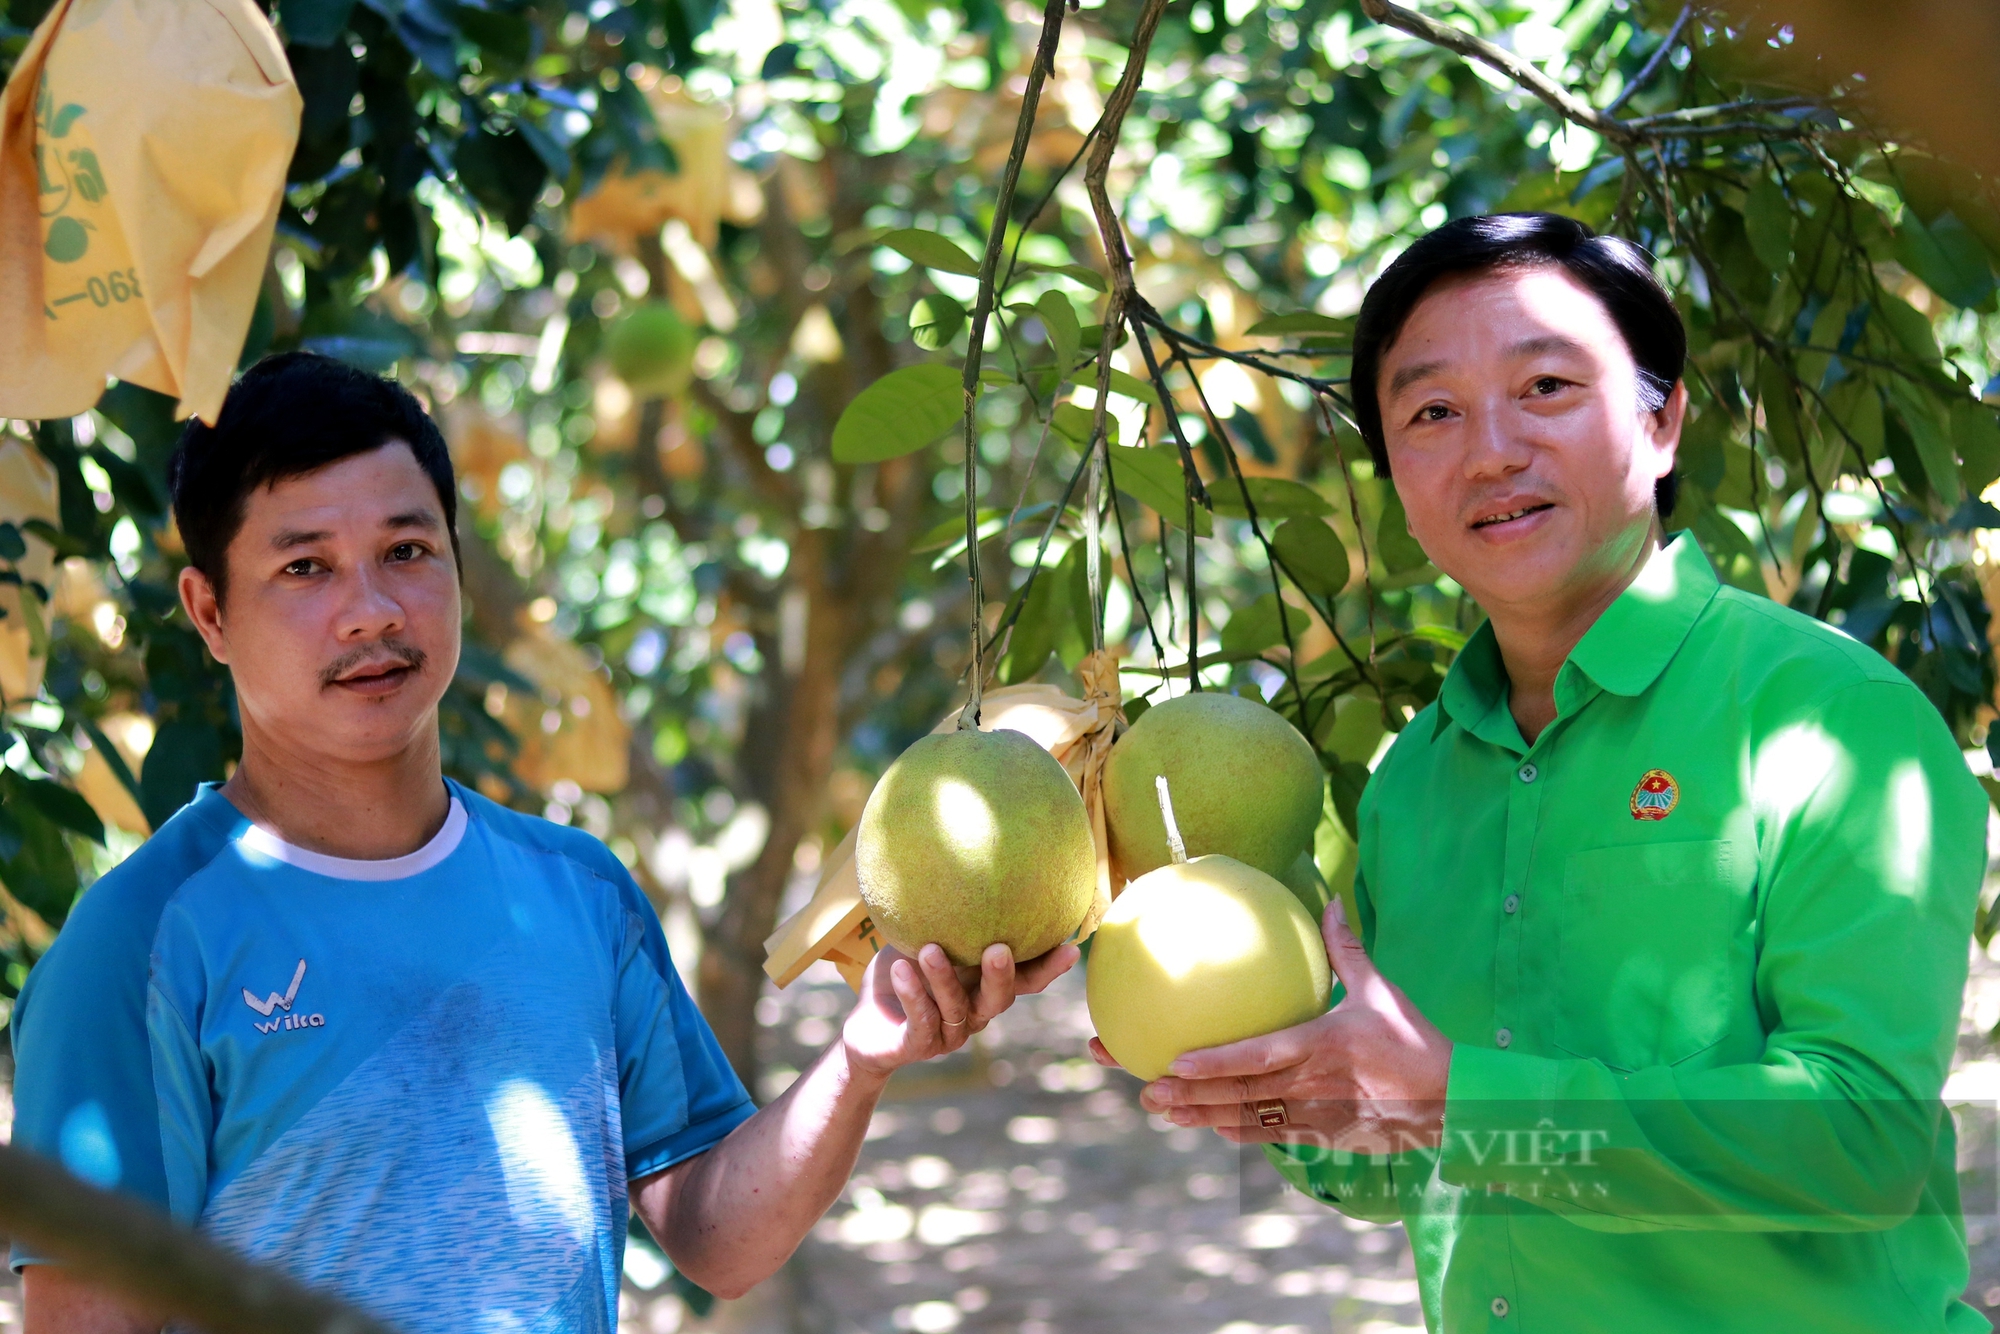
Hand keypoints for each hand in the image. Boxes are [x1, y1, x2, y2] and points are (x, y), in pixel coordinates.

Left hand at [842, 940, 1079, 1082]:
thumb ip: (947, 917)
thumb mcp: (923, 938)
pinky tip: (900, 970)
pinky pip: (920, 1022)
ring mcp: (948, 1034)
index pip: (1025, 980)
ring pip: (957, 1008)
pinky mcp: (917, 1045)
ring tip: (930, 950)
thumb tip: (962, 861)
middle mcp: (974, 1012)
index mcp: (983, 986)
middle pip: (1000, 999)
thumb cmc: (901, 971)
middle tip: (998, 949)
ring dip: (944, 978)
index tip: (1071, 947)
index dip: (1049, 967)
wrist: (865, 1026)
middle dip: (1001, 975)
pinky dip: (913, 995)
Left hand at [1089, 900, 1451, 1151]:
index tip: (1174, 1062)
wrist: (1453, 1100)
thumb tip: (1330, 903)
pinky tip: (1210, 1127)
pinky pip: (1273, 1135)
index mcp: (1321, 1045)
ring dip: (1203, 1117)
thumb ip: (1347, 950)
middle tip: (1146, 1092)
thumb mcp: (1382, 992)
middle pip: (1240, 1095)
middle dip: (1190, 1095)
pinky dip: (1239, 1131)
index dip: (1214, 1064)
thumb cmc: (1414, 1041)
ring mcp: (1316, 1114)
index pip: (1257, 1058)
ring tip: (1163, 1111)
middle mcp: (1311, 1084)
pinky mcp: (1325, 1134)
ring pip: (1249, 1120)